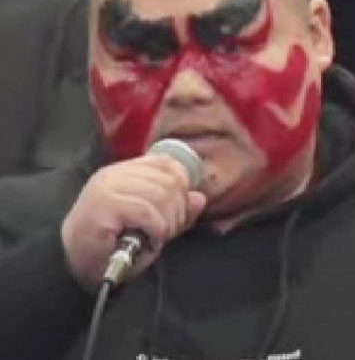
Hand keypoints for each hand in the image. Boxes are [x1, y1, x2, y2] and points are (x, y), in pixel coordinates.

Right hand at [61, 154, 206, 289]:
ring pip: (161, 195)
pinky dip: (157, 229)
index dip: (182, 185)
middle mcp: (115, 174)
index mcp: (126, 171)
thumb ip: (177, 210)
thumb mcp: (153, 225)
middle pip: (169, 180)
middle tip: (168, 231)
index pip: (166, 163)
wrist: (78, 268)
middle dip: (178, 210)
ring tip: (157, 237)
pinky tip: (149, 240)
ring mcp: (107, 188)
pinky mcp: (103, 207)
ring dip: (168, 223)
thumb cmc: (114, 246)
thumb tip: (201, 198)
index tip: (179, 210)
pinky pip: (148, 212)